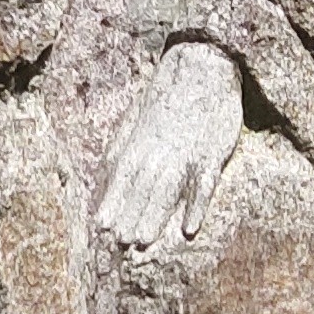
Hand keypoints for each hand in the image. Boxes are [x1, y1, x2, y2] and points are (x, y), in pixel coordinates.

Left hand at [94, 39, 242, 249]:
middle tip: (119, 244)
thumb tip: (106, 173)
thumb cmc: (167, 97)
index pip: (122, 177)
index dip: (112, 202)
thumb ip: (122, 145)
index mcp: (139, 141)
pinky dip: (196, 207)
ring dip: (154, 216)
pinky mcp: (212, 155)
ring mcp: (186, 153)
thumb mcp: (136, 117)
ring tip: (141, 241)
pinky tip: (190, 229)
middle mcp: (159, 150)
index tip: (101, 226)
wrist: (203, 69)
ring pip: (167, 190)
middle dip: (128, 216)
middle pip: (142, 189)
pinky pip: (204, 186)